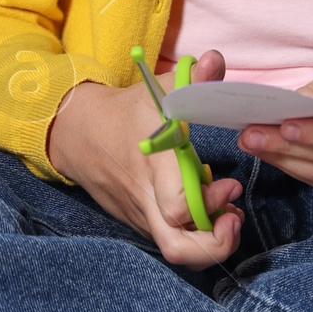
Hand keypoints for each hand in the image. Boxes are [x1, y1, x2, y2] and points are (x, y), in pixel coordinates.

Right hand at [46, 48, 243, 267]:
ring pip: (175, 251)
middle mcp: (145, 198)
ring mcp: (140, 215)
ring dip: (209, 243)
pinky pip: (168, 240)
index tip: (230, 184)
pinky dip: (193, 234)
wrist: (78, 133)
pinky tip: (208, 210)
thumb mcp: (158, 89)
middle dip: (216, 245)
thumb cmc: (127, 111)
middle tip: (233, 219)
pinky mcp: (139, 221)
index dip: (209, 205)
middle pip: (178, 249)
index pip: (177, 207)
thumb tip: (215, 59)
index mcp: (152, 166)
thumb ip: (192, 80)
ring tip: (227, 216)